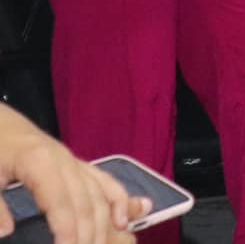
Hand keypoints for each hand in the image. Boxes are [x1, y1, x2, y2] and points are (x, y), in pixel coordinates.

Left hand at [0, 106, 146, 242]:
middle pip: (84, 200)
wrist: (1, 124)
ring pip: (97, 194)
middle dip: (87, 232)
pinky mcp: (78, 164)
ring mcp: (75, 161)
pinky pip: (105, 181)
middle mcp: (65, 161)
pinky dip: (118, 200)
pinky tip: (122, 221)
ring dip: (102, 223)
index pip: (60, 201)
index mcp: (39, 162)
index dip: (66, 228)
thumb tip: (8, 232)